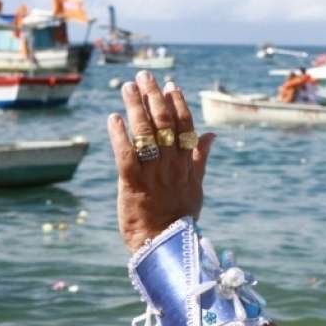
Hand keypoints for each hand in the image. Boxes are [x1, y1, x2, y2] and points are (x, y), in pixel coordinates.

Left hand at [107, 71, 215, 252]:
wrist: (163, 249)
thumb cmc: (180, 219)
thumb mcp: (196, 188)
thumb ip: (201, 159)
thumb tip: (211, 135)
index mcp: (187, 166)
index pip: (186, 126)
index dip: (178, 103)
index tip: (170, 85)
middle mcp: (171, 166)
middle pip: (164, 123)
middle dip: (154, 97)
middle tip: (145, 76)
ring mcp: (152, 175)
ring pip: (145, 133)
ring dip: (135, 107)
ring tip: (127, 87)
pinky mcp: (132, 185)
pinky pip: (126, 154)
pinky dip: (119, 134)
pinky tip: (114, 118)